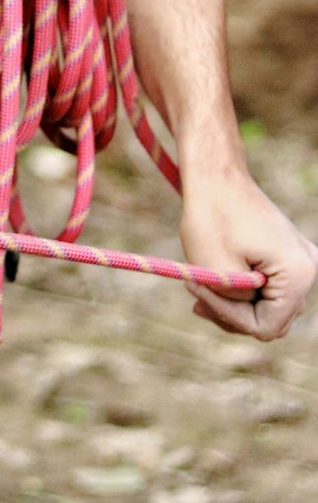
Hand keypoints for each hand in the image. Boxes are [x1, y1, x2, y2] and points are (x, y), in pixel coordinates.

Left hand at [179, 169, 316, 339]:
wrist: (216, 176)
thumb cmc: (213, 217)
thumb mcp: (216, 272)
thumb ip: (234, 307)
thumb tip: (250, 321)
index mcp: (299, 274)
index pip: (267, 327)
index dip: (230, 318)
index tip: (198, 293)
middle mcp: (309, 270)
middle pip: (271, 319)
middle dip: (231, 314)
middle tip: (196, 297)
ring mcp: (300, 262)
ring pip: (267, 306)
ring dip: (233, 303)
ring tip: (199, 288)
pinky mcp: (285, 256)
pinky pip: (265, 288)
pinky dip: (239, 289)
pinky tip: (211, 281)